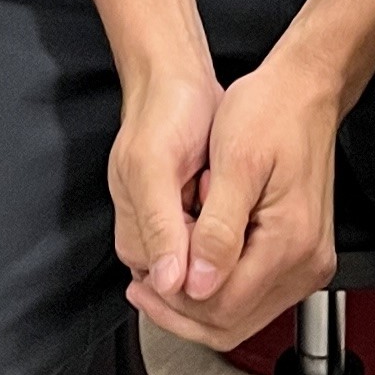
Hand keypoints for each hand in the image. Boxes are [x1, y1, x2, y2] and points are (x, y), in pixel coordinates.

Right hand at [108, 56, 224, 318]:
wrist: (179, 84)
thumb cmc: (162, 114)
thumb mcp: (152, 165)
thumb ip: (158, 225)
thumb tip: (168, 282)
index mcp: (137, 242)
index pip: (181, 290)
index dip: (208, 260)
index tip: (213, 208)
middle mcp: (156, 247)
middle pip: (203, 280)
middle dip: (220, 240)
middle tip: (213, 188)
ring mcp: (180, 235)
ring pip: (220, 261)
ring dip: (231, 228)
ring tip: (217, 181)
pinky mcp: (201, 220)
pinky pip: (229, 238)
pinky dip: (238, 215)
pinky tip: (230, 185)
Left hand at [127, 44, 342, 358]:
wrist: (306, 90)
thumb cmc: (272, 111)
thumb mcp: (235, 162)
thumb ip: (217, 231)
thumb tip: (195, 284)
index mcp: (290, 242)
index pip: (224, 308)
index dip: (176, 302)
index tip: (145, 283)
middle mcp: (306, 262)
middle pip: (233, 322)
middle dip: (182, 310)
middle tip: (144, 287)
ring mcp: (307, 262)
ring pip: (242, 314)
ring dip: (198, 299)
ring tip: (165, 268)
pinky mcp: (300, 255)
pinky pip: (254, 293)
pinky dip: (219, 284)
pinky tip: (193, 259)